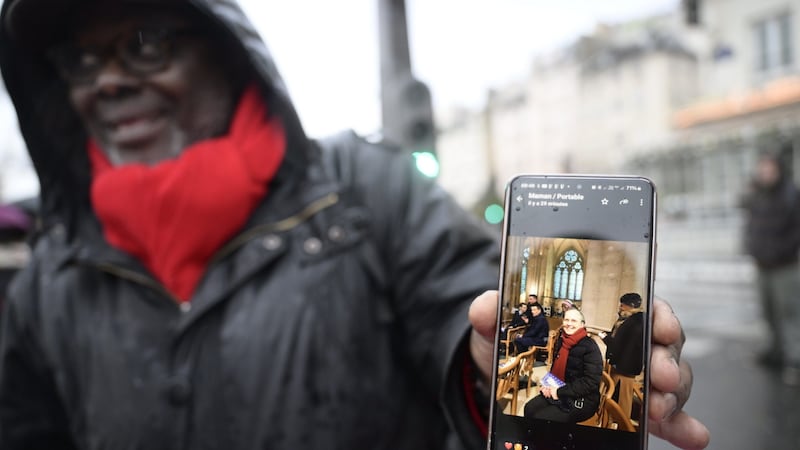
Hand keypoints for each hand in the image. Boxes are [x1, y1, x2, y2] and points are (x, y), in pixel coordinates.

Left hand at [467, 291, 709, 449]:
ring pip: (669, 381)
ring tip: (661, 409)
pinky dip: (682, 426)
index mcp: (601, 317)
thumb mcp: (501, 327)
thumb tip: (484, 307)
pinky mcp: (631, 409)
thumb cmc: (517, 346)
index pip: (640, 306)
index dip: (657, 312)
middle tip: (661, 374)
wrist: (509, 384)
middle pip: (662, 345)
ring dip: (673, 395)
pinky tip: (691, 436)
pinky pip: (666, 418)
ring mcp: (632, 379)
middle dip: (667, 358)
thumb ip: (493, 313)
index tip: (658, 323)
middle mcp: (625, 345)